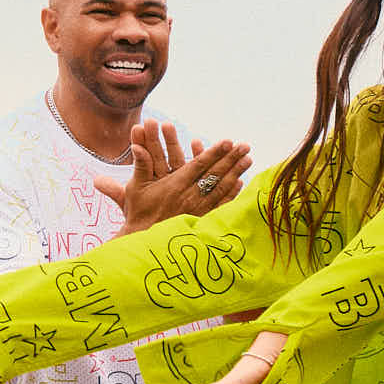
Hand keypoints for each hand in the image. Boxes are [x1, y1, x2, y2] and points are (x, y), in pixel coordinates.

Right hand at [97, 123, 251, 232]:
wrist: (144, 242)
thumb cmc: (138, 214)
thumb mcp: (135, 188)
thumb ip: (140, 166)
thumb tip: (136, 146)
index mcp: (175, 185)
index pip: (199, 165)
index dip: (214, 152)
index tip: (228, 142)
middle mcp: (190, 196)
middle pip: (215, 174)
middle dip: (231, 158)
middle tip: (245, 146)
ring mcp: (198, 209)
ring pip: (221, 188)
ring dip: (236, 173)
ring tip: (248, 160)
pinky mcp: (201, 220)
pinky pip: (220, 205)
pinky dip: (232, 194)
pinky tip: (240, 183)